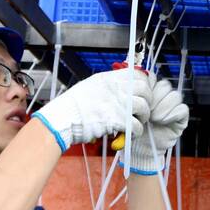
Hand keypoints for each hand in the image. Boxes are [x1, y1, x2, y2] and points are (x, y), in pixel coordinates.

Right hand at [32, 67, 151, 152]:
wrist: (62, 119)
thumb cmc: (72, 106)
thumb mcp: (91, 86)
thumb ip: (109, 86)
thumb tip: (123, 89)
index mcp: (110, 78)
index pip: (139, 74)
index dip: (146, 84)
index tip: (145, 93)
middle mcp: (116, 87)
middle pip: (145, 90)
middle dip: (147, 102)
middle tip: (141, 111)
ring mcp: (118, 103)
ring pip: (144, 108)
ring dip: (142, 118)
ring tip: (135, 123)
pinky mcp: (118, 120)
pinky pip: (137, 126)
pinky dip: (135, 132)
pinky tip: (128, 135)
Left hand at [123, 78, 189, 174]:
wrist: (140, 150)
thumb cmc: (132, 131)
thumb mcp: (128, 114)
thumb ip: (133, 100)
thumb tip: (134, 86)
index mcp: (148, 93)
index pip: (152, 78)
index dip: (147, 85)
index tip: (139, 96)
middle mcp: (162, 98)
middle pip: (165, 85)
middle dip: (155, 97)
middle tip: (147, 110)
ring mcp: (173, 107)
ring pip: (175, 95)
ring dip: (164, 106)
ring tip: (154, 118)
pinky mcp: (181, 119)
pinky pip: (183, 109)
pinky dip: (173, 114)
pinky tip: (163, 121)